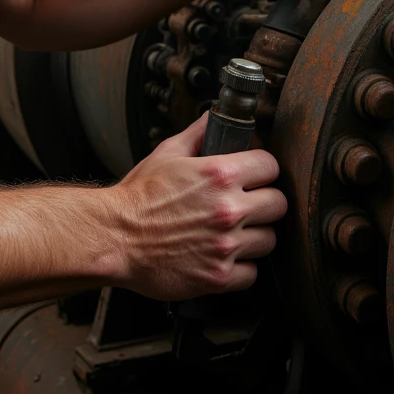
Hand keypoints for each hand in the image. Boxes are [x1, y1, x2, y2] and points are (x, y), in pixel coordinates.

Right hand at [110, 116, 287, 300]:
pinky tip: (224, 257)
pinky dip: (241, 268)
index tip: (257, 177)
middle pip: (278, 204)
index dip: (263, 170)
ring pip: (269, 239)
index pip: (270, 167)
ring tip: (236, 233)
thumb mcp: (167, 154)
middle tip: (249, 205)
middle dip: (265, 202)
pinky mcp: (219, 276)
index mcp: (220, 175)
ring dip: (255, 236)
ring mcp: (226, 245)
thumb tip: (214, 117)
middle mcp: (229, 209)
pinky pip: (252, 273)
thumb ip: (198, 134)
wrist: (115, 237)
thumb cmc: (138, 198)